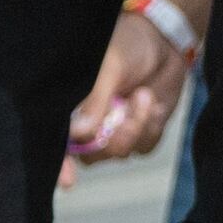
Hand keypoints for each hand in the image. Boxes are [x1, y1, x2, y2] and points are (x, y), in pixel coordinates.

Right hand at [58, 10, 194, 187]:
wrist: (165, 40)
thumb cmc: (128, 45)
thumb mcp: (110, 66)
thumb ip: (95, 99)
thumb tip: (79, 133)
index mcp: (69, 106)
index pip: (57, 143)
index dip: (59, 165)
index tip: (68, 181)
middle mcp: (88, 124)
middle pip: (92, 155)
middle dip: (116, 136)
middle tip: (132, 103)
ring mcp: (114, 130)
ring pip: (121, 153)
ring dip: (137, 126)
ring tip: (144, 95)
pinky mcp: (140, 131)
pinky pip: (144, 147)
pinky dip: (152, 128)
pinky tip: (152, 104)